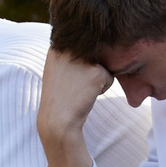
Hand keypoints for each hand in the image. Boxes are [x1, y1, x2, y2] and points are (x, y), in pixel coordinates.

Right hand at [38, 50, 113, 166]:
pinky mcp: (97, 72)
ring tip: (77, 91)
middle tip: (72, 87)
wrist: (56, 121)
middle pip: (93, 55)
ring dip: (95, 79)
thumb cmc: (59, 97)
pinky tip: (85, 96)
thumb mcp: (57, 69)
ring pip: (102, 66)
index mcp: (58, 45)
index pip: (81, 50)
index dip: (77, 68)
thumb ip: (70, 55)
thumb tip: (92, 46)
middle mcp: (70, 48)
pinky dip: (101, 90)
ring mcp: (84, 60)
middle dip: (87, 71)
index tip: (66, 80)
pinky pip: (109, 78)